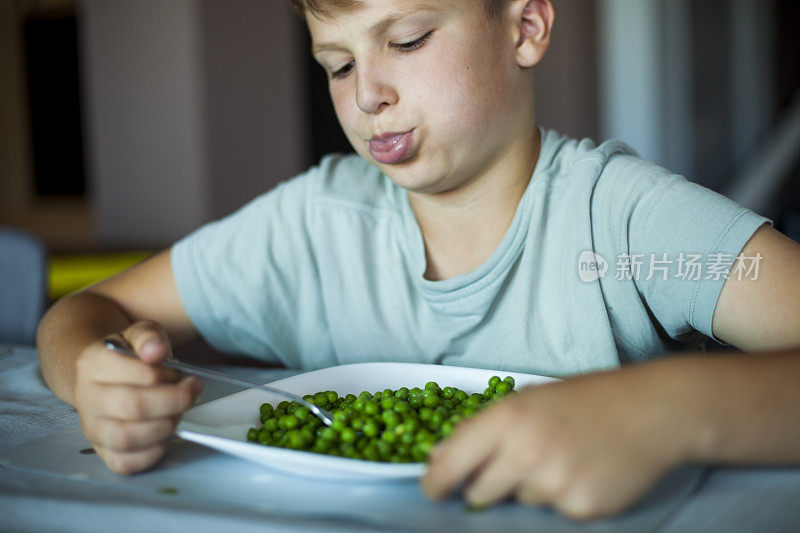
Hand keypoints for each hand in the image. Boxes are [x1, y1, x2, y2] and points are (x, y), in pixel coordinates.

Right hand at [73, 320, 201, 473]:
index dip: (170, 376)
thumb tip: (157, 351)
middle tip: (189, 393)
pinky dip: (151, 453)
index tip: (182, 374)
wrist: (101, 376)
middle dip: (175, 401)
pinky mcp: (101, 451)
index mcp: (94, 363)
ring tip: (176, 413)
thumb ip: (150, 336)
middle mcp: (86, 397)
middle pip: (135, 407)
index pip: (142, 374)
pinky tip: (164, 435)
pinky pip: (124, 463)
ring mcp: (91, 427)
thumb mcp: (139, 334)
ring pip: (127, 437)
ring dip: (164, 426)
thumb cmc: (128, 357)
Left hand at [421, 369, 686, 519]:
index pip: (452, 463)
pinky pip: (554, 514)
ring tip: (564, 458)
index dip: (437, 481)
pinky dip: (563, 499)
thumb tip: (440, 457)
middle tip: (517, 465)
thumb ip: (484, 428)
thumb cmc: (588, 400)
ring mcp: (553, 484)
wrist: (654, 410)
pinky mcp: (580, 508)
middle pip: (480, 493)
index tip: (433, 490)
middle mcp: (525, 452)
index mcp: (507, 418)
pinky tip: (585, 471)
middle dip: (488, 486)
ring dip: (531, 489)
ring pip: (519, 502)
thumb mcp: (529, 399)